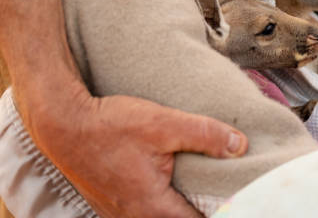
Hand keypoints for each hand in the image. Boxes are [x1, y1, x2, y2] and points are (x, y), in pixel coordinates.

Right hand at [27, 85, 247, 217]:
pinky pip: (145, 210)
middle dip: (204, 209)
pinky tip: (172, 182)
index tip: (240, 198)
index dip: (225, 211)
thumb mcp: (165, 123)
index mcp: (155, 208)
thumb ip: (205, 135)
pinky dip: (163, 202)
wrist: (62, 124)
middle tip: (225, 189)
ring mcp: (121, 213)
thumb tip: (240, 145)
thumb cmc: (110, 126)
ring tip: (202, 187)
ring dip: (182, 206)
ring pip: (162, 217)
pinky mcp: (112, 202)